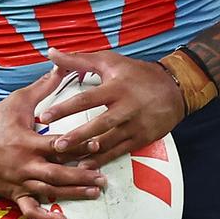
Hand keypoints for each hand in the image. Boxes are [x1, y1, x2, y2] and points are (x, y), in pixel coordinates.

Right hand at [0, 69, 106, 218]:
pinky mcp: (14, 194)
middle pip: (58, 172)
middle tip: (103, 177)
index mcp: (27, 141)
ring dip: (73, 193)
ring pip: (50, 191)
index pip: (57, 145)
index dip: (78, 146)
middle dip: (82, 176)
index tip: (98, 145)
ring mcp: (19, 182)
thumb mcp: (18, 100)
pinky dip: (45, 218)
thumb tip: (61, 65)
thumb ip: (43, 87)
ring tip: (95, 192)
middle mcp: (25, 164)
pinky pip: (30, 210)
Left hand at [39, 48, 185, 167]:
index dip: (65, 108)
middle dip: (77, 136)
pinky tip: (87, 165)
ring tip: (67, 159)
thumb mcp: (109, 61)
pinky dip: (103, 159)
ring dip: (88, 152)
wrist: (174, 88)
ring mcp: (136, 125)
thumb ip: (78, 60)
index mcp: (116, 87)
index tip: (45, 116)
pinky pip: (120, 151)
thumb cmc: (136, 72)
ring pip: (109, 141)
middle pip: (99, 124)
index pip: (86, 99)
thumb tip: (51, 53)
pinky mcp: (142, 138)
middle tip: (56, 145)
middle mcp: (127, 107)